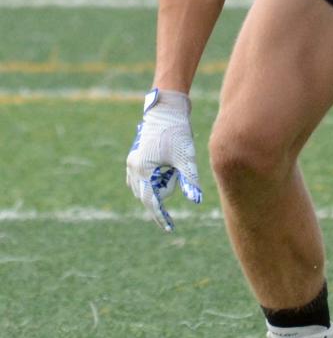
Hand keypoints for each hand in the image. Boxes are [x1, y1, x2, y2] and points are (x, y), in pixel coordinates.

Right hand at [126, 89, 202, 231]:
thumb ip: (190, 180)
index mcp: (142, 169)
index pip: (151, 201)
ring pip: (143, 187)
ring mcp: (131, 162)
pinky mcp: (135, 157)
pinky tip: (164, 173)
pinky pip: (140, 179)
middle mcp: (133, 167)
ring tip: (173, 170)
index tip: (169, 228)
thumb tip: (196, 200)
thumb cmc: (178, 132)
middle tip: (178, 178)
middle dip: (163, 194)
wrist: (167, 109)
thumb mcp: (186, 157)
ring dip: (157, 187)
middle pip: (147, 194)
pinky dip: (151, 181)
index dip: (161, 215)